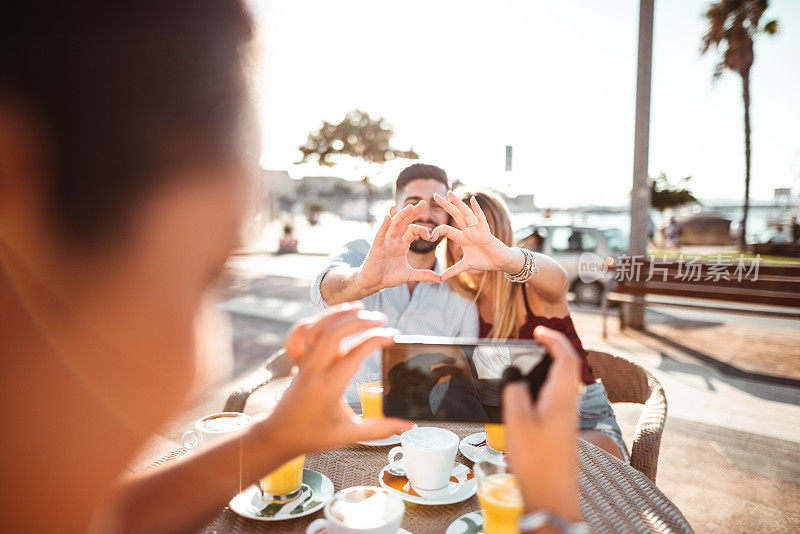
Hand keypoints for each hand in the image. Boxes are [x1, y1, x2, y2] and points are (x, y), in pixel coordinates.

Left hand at [269, 303, 412, 454]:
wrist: (279, 434)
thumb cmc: (313, 435)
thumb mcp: (348, 435)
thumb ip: (380, 429)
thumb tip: (408, 425)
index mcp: (329, 387)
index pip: (355, 354)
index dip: (376, 340)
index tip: (393, 337)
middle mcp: (315, 370)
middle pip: (334, 334)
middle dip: (359, 321)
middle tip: (381, 319)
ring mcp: (304, 363)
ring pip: (317, 329)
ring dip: (338, 314)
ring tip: (361, 308)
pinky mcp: (299, 361)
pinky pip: (301, 334)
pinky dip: (316, 321)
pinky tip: (333, 317)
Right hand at [357, 202, 441, 291]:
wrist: (372, 283)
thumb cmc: (388, 276)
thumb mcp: (409, 275)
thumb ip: (424, 274)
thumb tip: (440, 279)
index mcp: (402, 244)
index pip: (413, 230)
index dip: (422, 230)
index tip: (430, 236)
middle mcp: (394, 240)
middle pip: (404, 222)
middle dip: (413, 212)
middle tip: (423, 202)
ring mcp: (385, 242)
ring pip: (394, 225)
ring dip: (401, 215)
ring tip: (410, 207)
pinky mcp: (376, 247)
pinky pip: (380, 234)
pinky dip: (384, 225)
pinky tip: (387, 216)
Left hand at [430, 191, 519, 280]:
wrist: (500, 262)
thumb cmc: (485, 260)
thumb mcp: (466, 266)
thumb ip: (453, 270)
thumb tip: (441, 278)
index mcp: (462, 237)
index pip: (446, 230)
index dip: (437, 231)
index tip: (429, 236)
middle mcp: (468, 231)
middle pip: (455, 215)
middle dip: (445, 205)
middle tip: (435, 195)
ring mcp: (477, 230)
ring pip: (465, 214)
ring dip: (458, 203)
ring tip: (450, 193)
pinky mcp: (486, 232)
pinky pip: (481, 219)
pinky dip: (477, 210)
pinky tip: (472, 200)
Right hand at [503, 326, 582, 520]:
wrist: (553, 498)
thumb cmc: (537, 463)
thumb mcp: (517, 422)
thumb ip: (514, 394)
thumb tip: (514, 379)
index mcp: (562, 397)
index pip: (566, 357)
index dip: (554, 339)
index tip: (537, 331)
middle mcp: (569, 406)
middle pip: (567, 369)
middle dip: (552, 351)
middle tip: (532, 345)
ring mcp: (567, 420)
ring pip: (562, 385)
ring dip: (547, 370)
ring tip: (526, 367)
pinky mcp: (561, 432)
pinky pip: (556, 400)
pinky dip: (543, 389)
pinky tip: (526, 398)